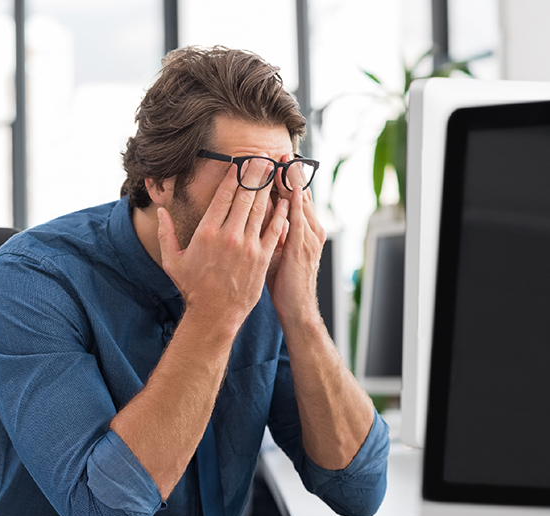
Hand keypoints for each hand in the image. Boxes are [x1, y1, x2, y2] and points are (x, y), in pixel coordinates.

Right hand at [157, 161, 289, 334]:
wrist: (215, 313)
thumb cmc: (193, 287)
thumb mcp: (172, 260)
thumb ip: (165, 233)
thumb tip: (161, 211)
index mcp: (207, 232)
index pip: (223, 196)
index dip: (234, 176)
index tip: (240, 162)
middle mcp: (229, 235)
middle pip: (245, 196)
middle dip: (255, 174)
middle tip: (262, 157)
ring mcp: (248, 246)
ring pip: (261, 209)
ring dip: (268, 187)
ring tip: (274, 170)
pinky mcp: (262, 257)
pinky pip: (274, 229)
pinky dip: (280, 213)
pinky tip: (285, 201)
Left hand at [265, 153, 326, 325]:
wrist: (297, 309)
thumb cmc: (285, 283)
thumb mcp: (279, 253)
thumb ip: (274, 232)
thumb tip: (260, 216)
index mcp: (305, 230)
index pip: (295, 197)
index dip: (287, 178)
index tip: (276, 159)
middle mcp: (310, 229)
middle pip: (299, 194)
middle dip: (290, 172)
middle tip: (280, 150)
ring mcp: (308, 237)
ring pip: (300, 202)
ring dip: (291, 180)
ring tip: (284, 160)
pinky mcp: (301, 247)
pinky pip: (296, 219)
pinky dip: (292, 202)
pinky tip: (287, 188)